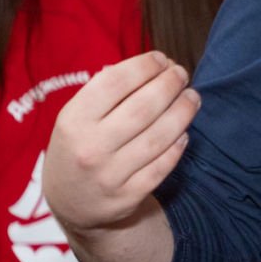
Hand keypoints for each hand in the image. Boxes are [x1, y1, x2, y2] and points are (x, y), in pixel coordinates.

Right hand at [43, 51, 199, 235]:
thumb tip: (152, 66)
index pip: (114, 83)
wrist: (68, 202)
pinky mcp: (127, 196)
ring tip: (192, 97)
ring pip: (158, 137)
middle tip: (182, 74)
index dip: (144, 66)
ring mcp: (109, 175)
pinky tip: (184, 132)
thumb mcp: (76, 118)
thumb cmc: (78, 146)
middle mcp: (90, 147)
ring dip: (182, 112)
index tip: (161, 59)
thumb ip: (106, 92)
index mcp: (73, 121)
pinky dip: (177, 146)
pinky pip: (162, 166)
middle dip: (169, 85)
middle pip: (143, 108)